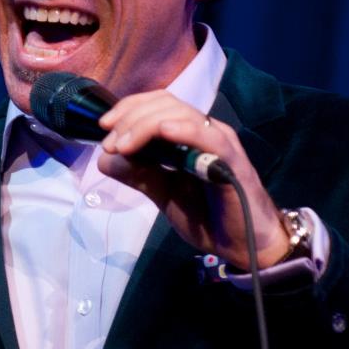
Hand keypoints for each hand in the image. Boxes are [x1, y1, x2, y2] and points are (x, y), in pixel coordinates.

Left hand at [97, 90, 288, 268]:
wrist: (243, 246)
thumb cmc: (208, 217)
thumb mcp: (164, 194)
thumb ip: (138, 175)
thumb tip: (104, 160)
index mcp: (190, 134)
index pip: (158, 103)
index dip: (129, 108)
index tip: (104, 127)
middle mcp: (205, 131)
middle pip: (165, 103)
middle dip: (130, 118)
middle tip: (110, 144)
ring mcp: (220, 142)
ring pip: (181, 114)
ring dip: (145, 125)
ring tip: (123, 147)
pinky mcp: (232, 161)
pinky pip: (208, 137)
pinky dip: (183, 130)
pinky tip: (163, 132)